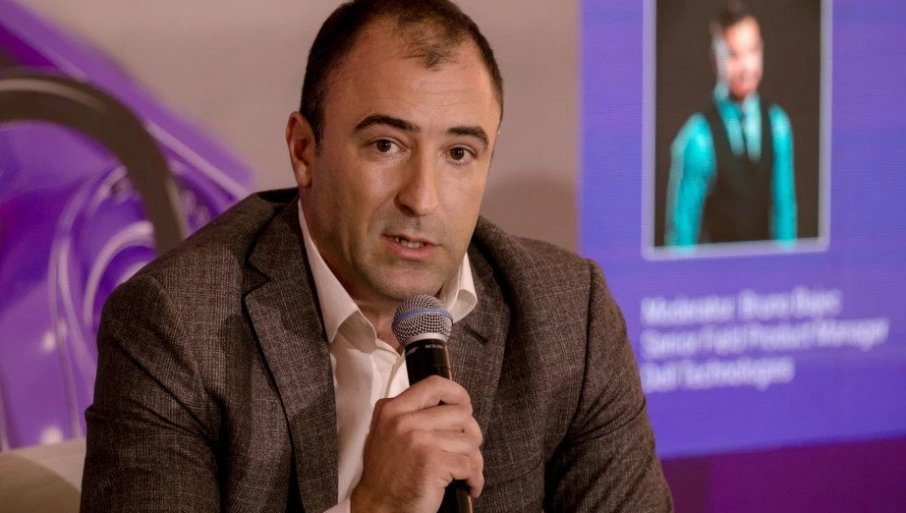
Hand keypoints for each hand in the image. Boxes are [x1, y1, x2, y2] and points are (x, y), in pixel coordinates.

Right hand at [351, 375, 483, 512]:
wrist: (377, 508)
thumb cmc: (385, 476)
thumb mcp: (385, 433)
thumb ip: (408, 414)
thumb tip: (447, 405)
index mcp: (393, 410)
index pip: (435, 384)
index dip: (457, 393)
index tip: (464, 405)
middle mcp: (405, 421)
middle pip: (461, 413)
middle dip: (470, 433)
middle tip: (465, 449)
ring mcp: (419, 440)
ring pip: (469, 439)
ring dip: (474, 458)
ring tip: (465, 470)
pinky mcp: (433, 462)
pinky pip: (470, 464)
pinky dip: (474, 478)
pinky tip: (468, 485)